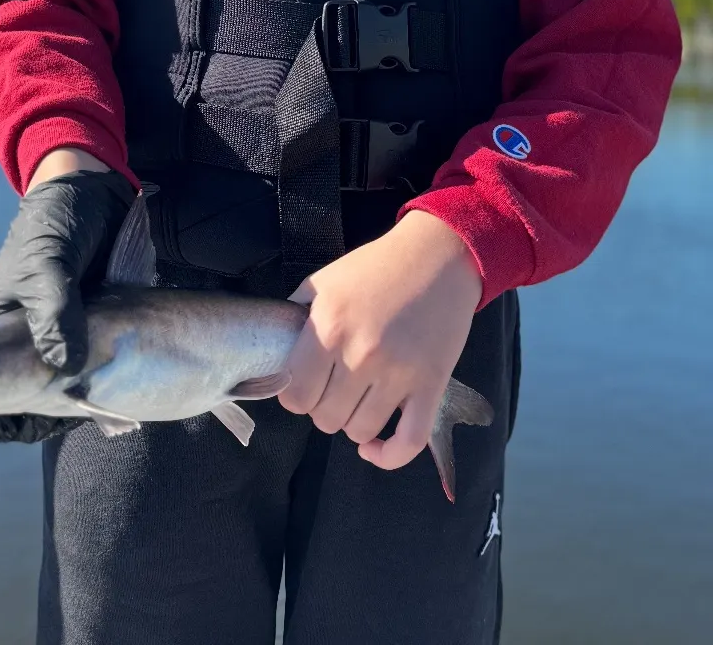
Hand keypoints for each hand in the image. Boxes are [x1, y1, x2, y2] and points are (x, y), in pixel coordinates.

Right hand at [0, 149, 134, 443]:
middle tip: (78, 409)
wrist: (96, 193)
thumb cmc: (54, 225)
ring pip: (62, 387)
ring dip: (82, 400)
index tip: (17, 423)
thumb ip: (54, 314)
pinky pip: (91, 370)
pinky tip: (121, 400)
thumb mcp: (47, 266)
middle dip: (48, 409)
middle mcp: (20, 339)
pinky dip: (104, 385)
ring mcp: (55, 337)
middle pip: (22, 395)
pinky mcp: (87, 332)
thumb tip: (66, 368)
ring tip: (108, 411)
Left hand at [278, 210, 482, 469]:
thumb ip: (293, 318)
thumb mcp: (321, 282)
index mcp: (328, 328)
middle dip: (322, 408)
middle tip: (332, 388)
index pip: (294, 396)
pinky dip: (388, 456)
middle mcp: (360, 355)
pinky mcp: (432, 385)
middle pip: (324, 418)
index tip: (304, 384)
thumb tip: (275, 355)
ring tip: (354, 402)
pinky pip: (408, 442)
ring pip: (359, 431)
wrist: (437, 256)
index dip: (294, 395)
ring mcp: (399, 373)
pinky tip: (373, 448)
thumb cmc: (375, 267)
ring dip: (351, 424)